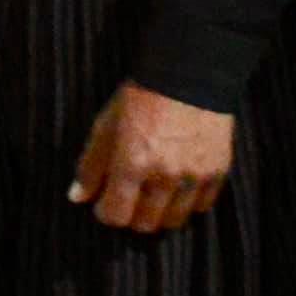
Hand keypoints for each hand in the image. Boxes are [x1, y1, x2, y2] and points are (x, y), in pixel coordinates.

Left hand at [67, 83, 232, 233]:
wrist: (190, 71)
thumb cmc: (142, 96)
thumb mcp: (107, 124)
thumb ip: (92, 164)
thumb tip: (77, 197)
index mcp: (133, 163)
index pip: (115, 215)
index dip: (105, 212)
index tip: (104, 203)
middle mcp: (164, 176)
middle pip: (144, 224)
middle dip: (132, 215)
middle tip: (129, 198)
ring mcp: (194, 176)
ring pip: (174, 221)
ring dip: (160, 213)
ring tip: (153, 194)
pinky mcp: (218, 171)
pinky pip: (201, 206)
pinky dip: (188, 203)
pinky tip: (178, 186)